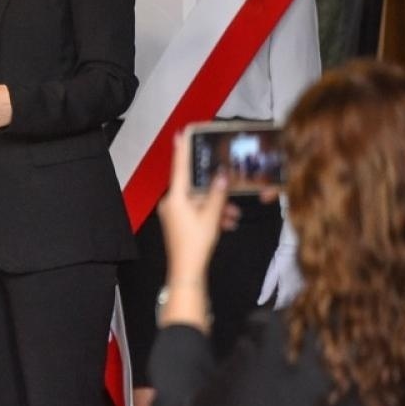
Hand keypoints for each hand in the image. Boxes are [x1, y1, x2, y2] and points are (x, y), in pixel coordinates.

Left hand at [156, 131, 229, 324]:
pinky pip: (198, 214)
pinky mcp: (180, 224)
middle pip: (195, 188)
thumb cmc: (196, 244)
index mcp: (175, 197)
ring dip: (218, 208)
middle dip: (216, 193)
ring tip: (232, 217)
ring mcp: (174, 214)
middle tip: (231, 191)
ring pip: (200, 203)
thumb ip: (218, 194)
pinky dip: (212, 216)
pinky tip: (227, 224)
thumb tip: (222, 176)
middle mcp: (171, 203)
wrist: (187, 272)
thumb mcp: (211, 217)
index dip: (182, 149)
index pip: (179, 167)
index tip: (181, 132)